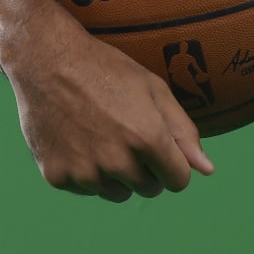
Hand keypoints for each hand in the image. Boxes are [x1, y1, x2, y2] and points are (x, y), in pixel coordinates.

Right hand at [4, 24, 214, 202]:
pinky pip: (86, 189)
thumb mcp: (154, 90)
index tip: (163, 150)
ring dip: (117, 175)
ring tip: (104, 137)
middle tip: (128, 135)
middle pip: (150, 189)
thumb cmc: (107, 70)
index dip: (175, 165)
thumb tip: (207, 170)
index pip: (178, 181)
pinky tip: (79, 140)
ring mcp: (85, 172)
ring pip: (118, 193)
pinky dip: (87, 173)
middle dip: (148, 169)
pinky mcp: (58, 177)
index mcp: (148, 138)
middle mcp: (117, 161)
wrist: (47, 61)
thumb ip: (183, 132)